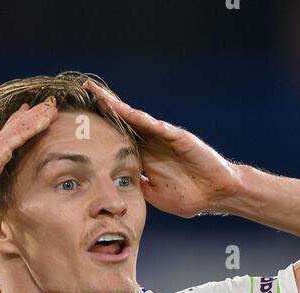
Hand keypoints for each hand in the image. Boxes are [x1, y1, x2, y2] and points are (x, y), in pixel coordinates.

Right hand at [0, 99, 60, 238]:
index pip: (8, 141)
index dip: (20, 127)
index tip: (31, 117)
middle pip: (15, 129)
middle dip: (32, 117)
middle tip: (47, 106)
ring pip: (19, 128)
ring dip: (37, 117)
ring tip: (52, 106)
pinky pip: (19, 136)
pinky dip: (33, 126)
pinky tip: (45, 118)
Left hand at [84, 79, 241, 216]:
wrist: (216, 194)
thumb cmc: (189, 197)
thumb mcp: (154, 196)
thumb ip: (138, 186)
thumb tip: (117, 184)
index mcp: (146, 157)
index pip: (120, 137)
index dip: (104, 127)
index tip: (84, 120)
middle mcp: (153, 142)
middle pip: (125, 120)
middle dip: (106, 105)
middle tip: (86, 88)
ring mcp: (165, 137)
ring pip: (137, 118)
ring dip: (118, 106)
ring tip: (99, 93)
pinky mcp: (178, 137)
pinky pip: (157, 126)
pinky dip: (141, 119)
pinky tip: (126, 112)